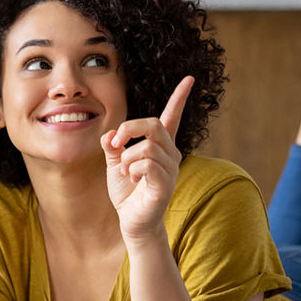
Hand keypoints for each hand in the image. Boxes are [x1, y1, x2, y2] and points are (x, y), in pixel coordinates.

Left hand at [101, 76, 192, 241]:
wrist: (131, 221)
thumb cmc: (127, 193)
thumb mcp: (114, 163)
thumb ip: (113, 145)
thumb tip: (111, 134)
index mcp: (160, 147)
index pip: (172, 117)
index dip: (179, 98)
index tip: (189, 78)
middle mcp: (170, 155)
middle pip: (154, 124)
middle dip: (129, 129)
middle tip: (115, 144)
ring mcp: (170, 170)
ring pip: (147, 146)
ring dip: (127, 158)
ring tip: (125, 172)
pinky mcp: (165, 184)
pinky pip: (148, 164)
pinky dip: (132, 169)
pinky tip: (131, 179)